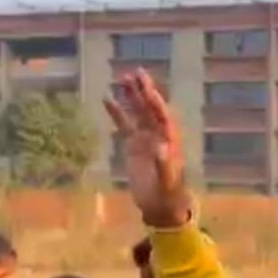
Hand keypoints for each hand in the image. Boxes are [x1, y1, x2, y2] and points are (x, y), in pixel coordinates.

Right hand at [105, 68, 188, 227]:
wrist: (160, 205)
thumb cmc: (168, 194)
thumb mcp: (167, 181)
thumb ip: (164, 165)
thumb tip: (160, 148)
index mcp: (170, 139)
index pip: (163, 115)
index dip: (155, 102)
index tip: (147, 88)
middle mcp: (158, 134)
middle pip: (150, 108)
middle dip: (144, 90)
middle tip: (136, 72)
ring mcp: (145, 138)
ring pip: (137, 112)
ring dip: (131, 96)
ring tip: (121, 78)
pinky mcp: (132, 146)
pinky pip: (124, 125)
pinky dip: (116, 113)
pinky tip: (107, 99)